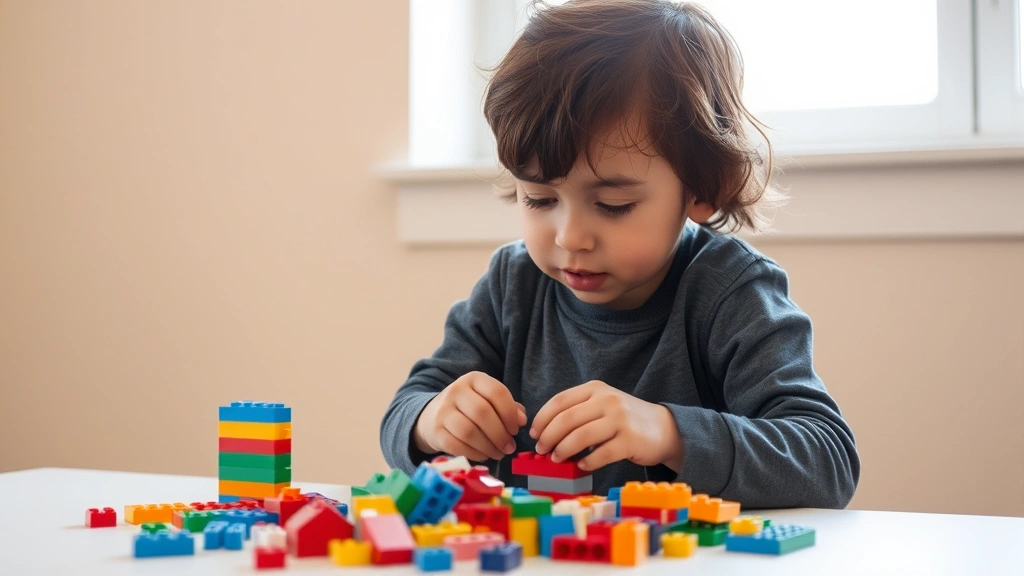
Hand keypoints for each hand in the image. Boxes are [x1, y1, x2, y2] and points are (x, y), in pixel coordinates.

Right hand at [413, 371, 527, 461]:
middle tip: (509, 447)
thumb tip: (522, 420)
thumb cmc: (469, 409)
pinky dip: (475, 454)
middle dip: (500, 434)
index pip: (497, 392)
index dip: (510, 413)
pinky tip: (484, 455)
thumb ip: (508, 407)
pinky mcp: (436, 431)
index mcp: (474, 379)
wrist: (432, 416)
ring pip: (469, 431)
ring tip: (499, 453)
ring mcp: (443, 410)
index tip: (516, 429)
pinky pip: (458, 446)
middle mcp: (456, 390)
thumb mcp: (488, 400)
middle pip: (483, 413)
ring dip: (489, 447)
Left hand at [529, 380, 682, 471]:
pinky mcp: (630, 441)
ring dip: (563, 451)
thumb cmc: (625, 419)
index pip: (559, 401)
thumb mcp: (602, 405)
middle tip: (541, 450)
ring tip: (557, 459)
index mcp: (596, 389)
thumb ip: (577, 413)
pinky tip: (581, 465)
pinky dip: (586, 462)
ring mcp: (620, 420)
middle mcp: (607, 400)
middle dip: (548, 437)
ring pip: (580, 437)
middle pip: (566, 420)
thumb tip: (544, 433)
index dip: (542, 419)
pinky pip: (600, 454)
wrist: (664, 428)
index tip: (534, 433)